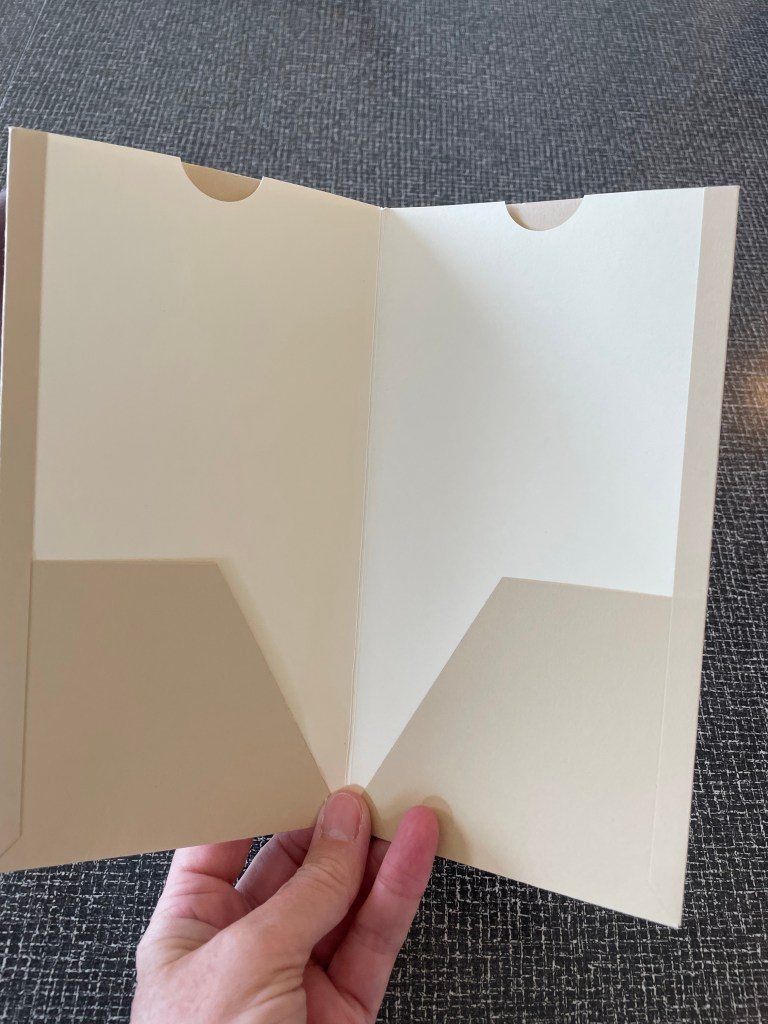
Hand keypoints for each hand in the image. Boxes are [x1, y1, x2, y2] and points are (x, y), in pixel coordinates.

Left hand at [131, 791, 438, 1022]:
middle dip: (327, 824)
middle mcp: (244, 948)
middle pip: (293, 866)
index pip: (221, 847)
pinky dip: (400, 888)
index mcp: (189, 931)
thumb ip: (303, 893)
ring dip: (375, 850)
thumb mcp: (244, 963)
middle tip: (359, 783)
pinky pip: (376, 934)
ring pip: (344, 897)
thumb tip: (341, 827)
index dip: (256, 803)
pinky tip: (415, 848)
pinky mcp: (345, 1005)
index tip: (292, 762)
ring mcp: (298, 976)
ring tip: (400, 801)